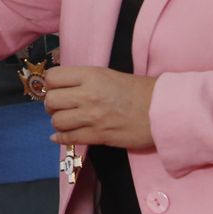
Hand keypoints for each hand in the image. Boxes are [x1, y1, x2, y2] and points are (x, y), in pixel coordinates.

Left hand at [41, 65, 155, 150]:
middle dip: (52, 104)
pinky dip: (61, 138)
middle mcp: (87, 95)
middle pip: (51, 101)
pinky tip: (60, 136)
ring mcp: (92, 117)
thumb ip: (85, 79)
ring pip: (57, 121)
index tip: (56, 87)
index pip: (53, 77)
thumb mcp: (108, 74)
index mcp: (90, 75)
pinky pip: (69, 138)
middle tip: (60, 106)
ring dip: (58, 121)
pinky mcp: (98, 136)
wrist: (161, 111)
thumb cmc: (138, 89)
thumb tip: (62, 86)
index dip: (51, 83)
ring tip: (66, 119)